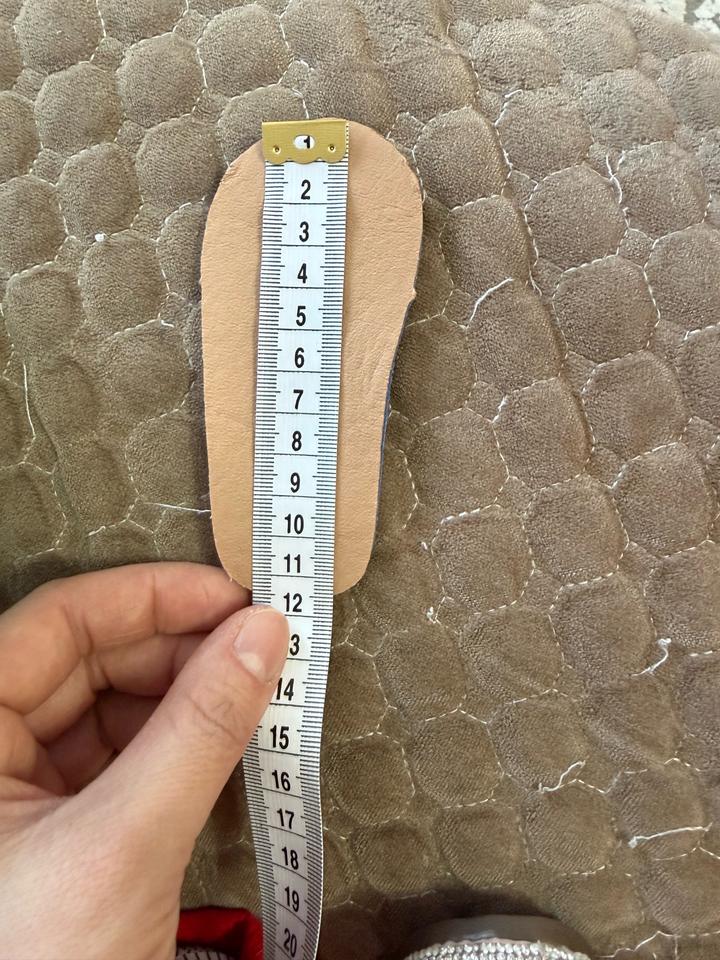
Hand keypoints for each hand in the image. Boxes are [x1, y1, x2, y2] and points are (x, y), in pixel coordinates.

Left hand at [0, 562, 287, 959]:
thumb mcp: (125, 845)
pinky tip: (223, 738)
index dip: (147, 596)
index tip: (232, 595)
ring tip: (251, 691)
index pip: (56, 623)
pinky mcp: (60, 830)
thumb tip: (264, 635)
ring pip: (108, 708)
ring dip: (184, 694)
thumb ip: (200, 730)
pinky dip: (177, 743)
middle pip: (85, 660)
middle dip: (176, 646)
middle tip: (258, 646)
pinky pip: (122, 757)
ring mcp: (19, 794)